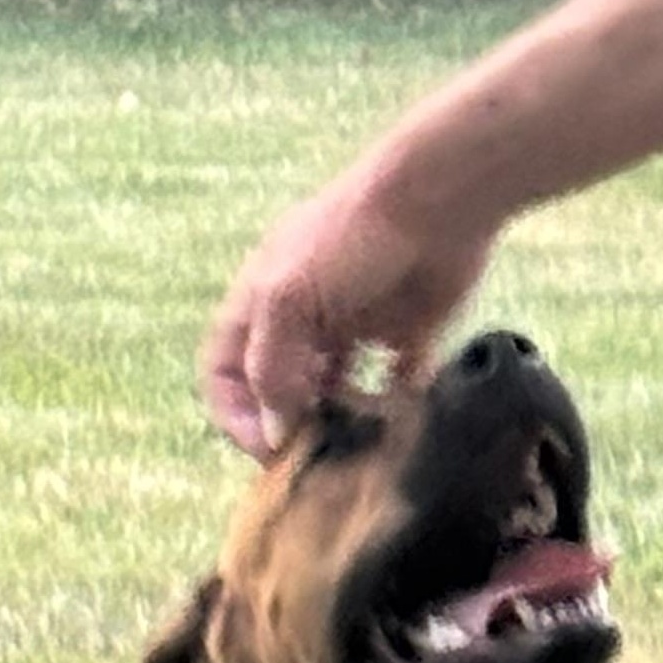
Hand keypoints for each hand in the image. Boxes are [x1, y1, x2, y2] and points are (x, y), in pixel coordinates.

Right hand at [201, 164, 494, 456]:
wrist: (435, 201)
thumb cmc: (350, 237)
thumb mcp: (289, 298)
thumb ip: (272, 367)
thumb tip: (273, 432)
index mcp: (263, 304)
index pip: (227, 372)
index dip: (236, 415)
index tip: (267, 451)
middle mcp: (305, 320)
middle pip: (284, 390)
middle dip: (294, 426)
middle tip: (318, 461)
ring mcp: (356, 327)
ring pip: (339, 395)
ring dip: (343, 425)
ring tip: (360, 446)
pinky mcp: (409, 334)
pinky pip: (395, 388)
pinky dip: (395, 411)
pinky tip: (400, 423)